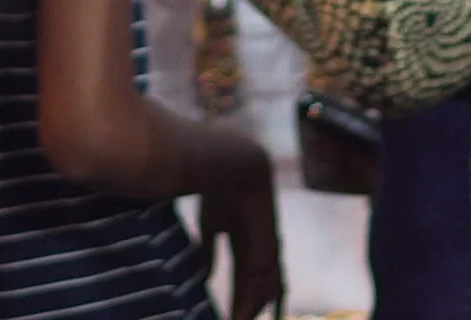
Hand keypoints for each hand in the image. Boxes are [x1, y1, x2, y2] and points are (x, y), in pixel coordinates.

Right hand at [202, 160, 283, 319]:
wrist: (233, 167)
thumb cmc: (218, 190)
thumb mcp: (211, 227)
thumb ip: (209, 253)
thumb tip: (203, 277)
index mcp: (245, 241)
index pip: (244, 275)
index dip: (240, 295)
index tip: (232, 314)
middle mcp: (259, 248)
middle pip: (257, 285)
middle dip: (249, 305)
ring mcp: (266, 247)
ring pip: (265, 287)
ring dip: (254, 306)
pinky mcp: (267, 245)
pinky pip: (263, 280)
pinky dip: (256, 299)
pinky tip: (247, 311)